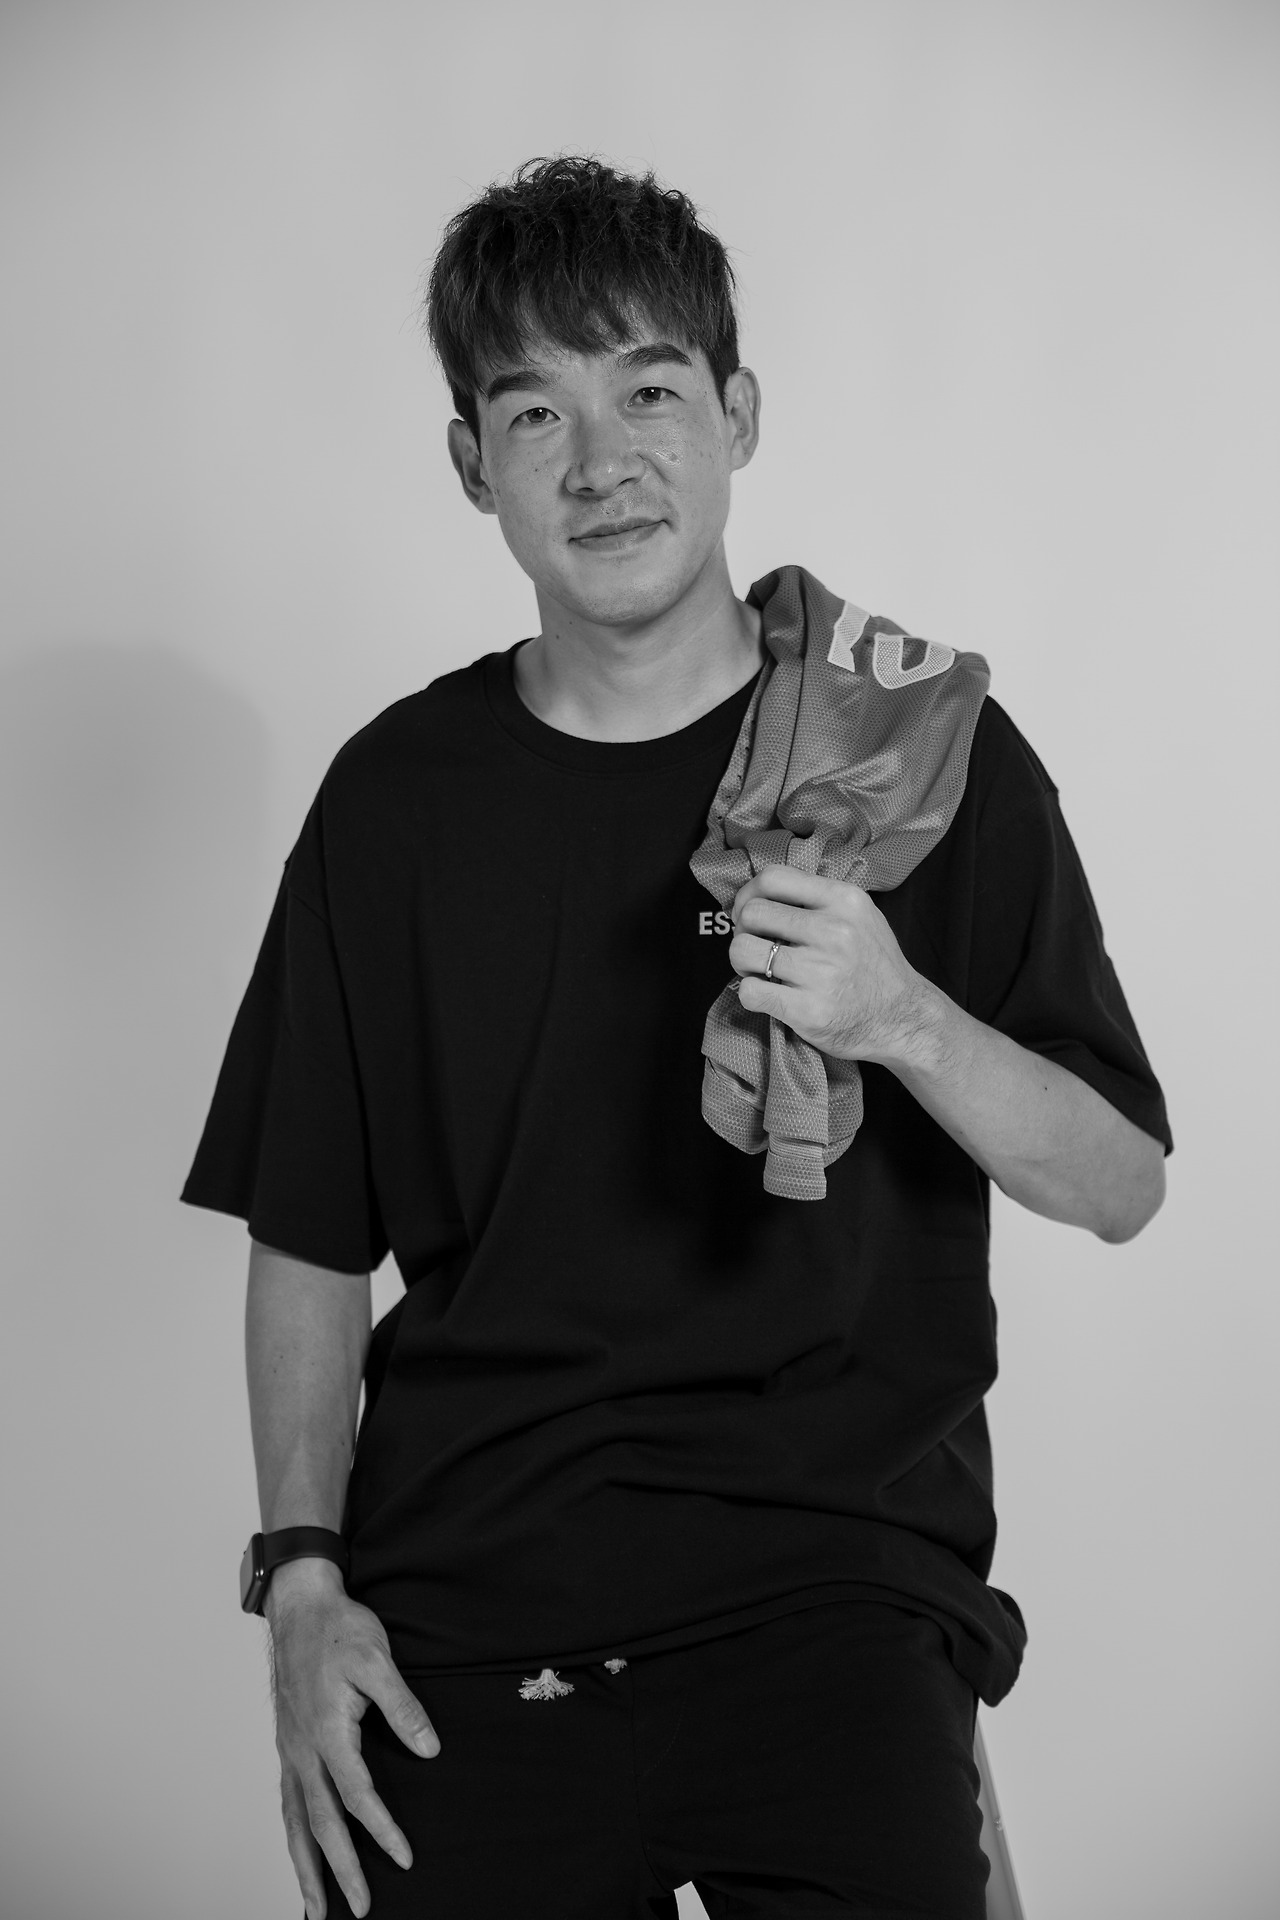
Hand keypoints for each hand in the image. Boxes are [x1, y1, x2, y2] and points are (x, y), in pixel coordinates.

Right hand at [265, 1558, 439, 1919]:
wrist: (299, 1606)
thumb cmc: (339, 1630)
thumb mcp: (378, 1659)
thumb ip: (403, 1707)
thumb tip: (429, 1750)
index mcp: (327, 1730)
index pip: (355, 1795)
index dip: (381, 1830)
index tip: (404, 1858)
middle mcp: (303, 1749)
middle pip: (320, 1823)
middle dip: (340, 1871)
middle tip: (360, 1910)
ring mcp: (290, 1750)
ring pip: (295, 1821)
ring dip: (307, 1868)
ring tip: (316, 1910)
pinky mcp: (287, 1746)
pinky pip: (288, 1804)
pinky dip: (293, 1837)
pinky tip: (302, 1855)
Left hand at [730, 865, 933, 1067]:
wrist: (903, 1019)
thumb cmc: (874, 965)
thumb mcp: (860, 915)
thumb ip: (818, 898)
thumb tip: (760, 893)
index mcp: (844, 900)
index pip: (772, 877)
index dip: (749, 894)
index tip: (749, 911)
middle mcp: (834, 932)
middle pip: (752, 913)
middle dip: (743, 930)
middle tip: (756, 946)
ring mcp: (821, 972)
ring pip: (742, 951)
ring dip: (741, 962)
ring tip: (759, 970)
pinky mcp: (808, 1010)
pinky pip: (749, 991)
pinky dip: (750, 993)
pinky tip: (767, 995)